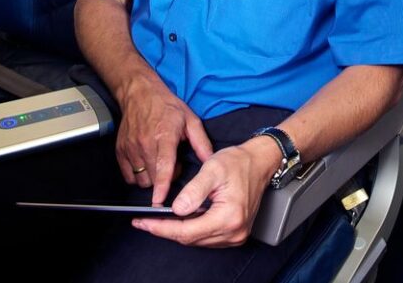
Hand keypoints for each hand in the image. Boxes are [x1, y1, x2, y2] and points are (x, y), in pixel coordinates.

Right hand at [115, 78, 212, 204]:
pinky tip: (147, 163)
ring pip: (141, 180)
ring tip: (159, 163)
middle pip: (153, 178)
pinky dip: (139, 175)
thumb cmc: (167, 106)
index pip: (163, 166)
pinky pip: (129, 176)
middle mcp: (145, 143)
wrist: (140, 93)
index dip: (162, 186)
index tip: (160, 201)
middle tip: (172, 165)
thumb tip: (211, 161)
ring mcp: (130, 148)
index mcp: (164, 136)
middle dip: (165, 180)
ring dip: (152, 179)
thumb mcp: (190, 120)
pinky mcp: (121, 151)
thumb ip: (201, 142)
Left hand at [130, 136, 281, 246]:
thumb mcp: (212, 169)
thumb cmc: (238, 163)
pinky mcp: (235, 233)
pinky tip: (178, 220)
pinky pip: (206, 237)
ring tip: (157, 220)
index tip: (143, 223)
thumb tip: (176, 209)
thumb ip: (193, 190)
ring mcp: (236, 235)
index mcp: (229, 217)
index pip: (187, 231)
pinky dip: (190, 229)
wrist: (260, 162)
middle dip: (165, 230)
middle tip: (143, 221)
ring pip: (197, 240)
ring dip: (176, 231)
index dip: (162, 228)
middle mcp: (234, 232)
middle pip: (190, 239)